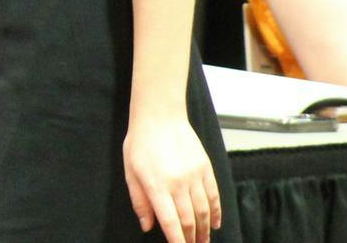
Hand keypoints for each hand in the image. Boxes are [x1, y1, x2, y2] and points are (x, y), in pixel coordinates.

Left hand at [123, 114, 219, 242]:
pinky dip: (216, 212)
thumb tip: (147, 226)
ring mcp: (194, 175)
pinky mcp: (206, 168)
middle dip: (191, 238)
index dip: (176, 240)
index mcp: (157, 185)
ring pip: (204, 210)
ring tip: (203, 241)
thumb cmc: (141, 142)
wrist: (160, 116)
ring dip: (205, 229)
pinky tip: (215, 223)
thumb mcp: (130, 171)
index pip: (170, 221)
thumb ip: (139, 201)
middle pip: (189, 219)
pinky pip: (214, 195)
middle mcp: (178, 183)